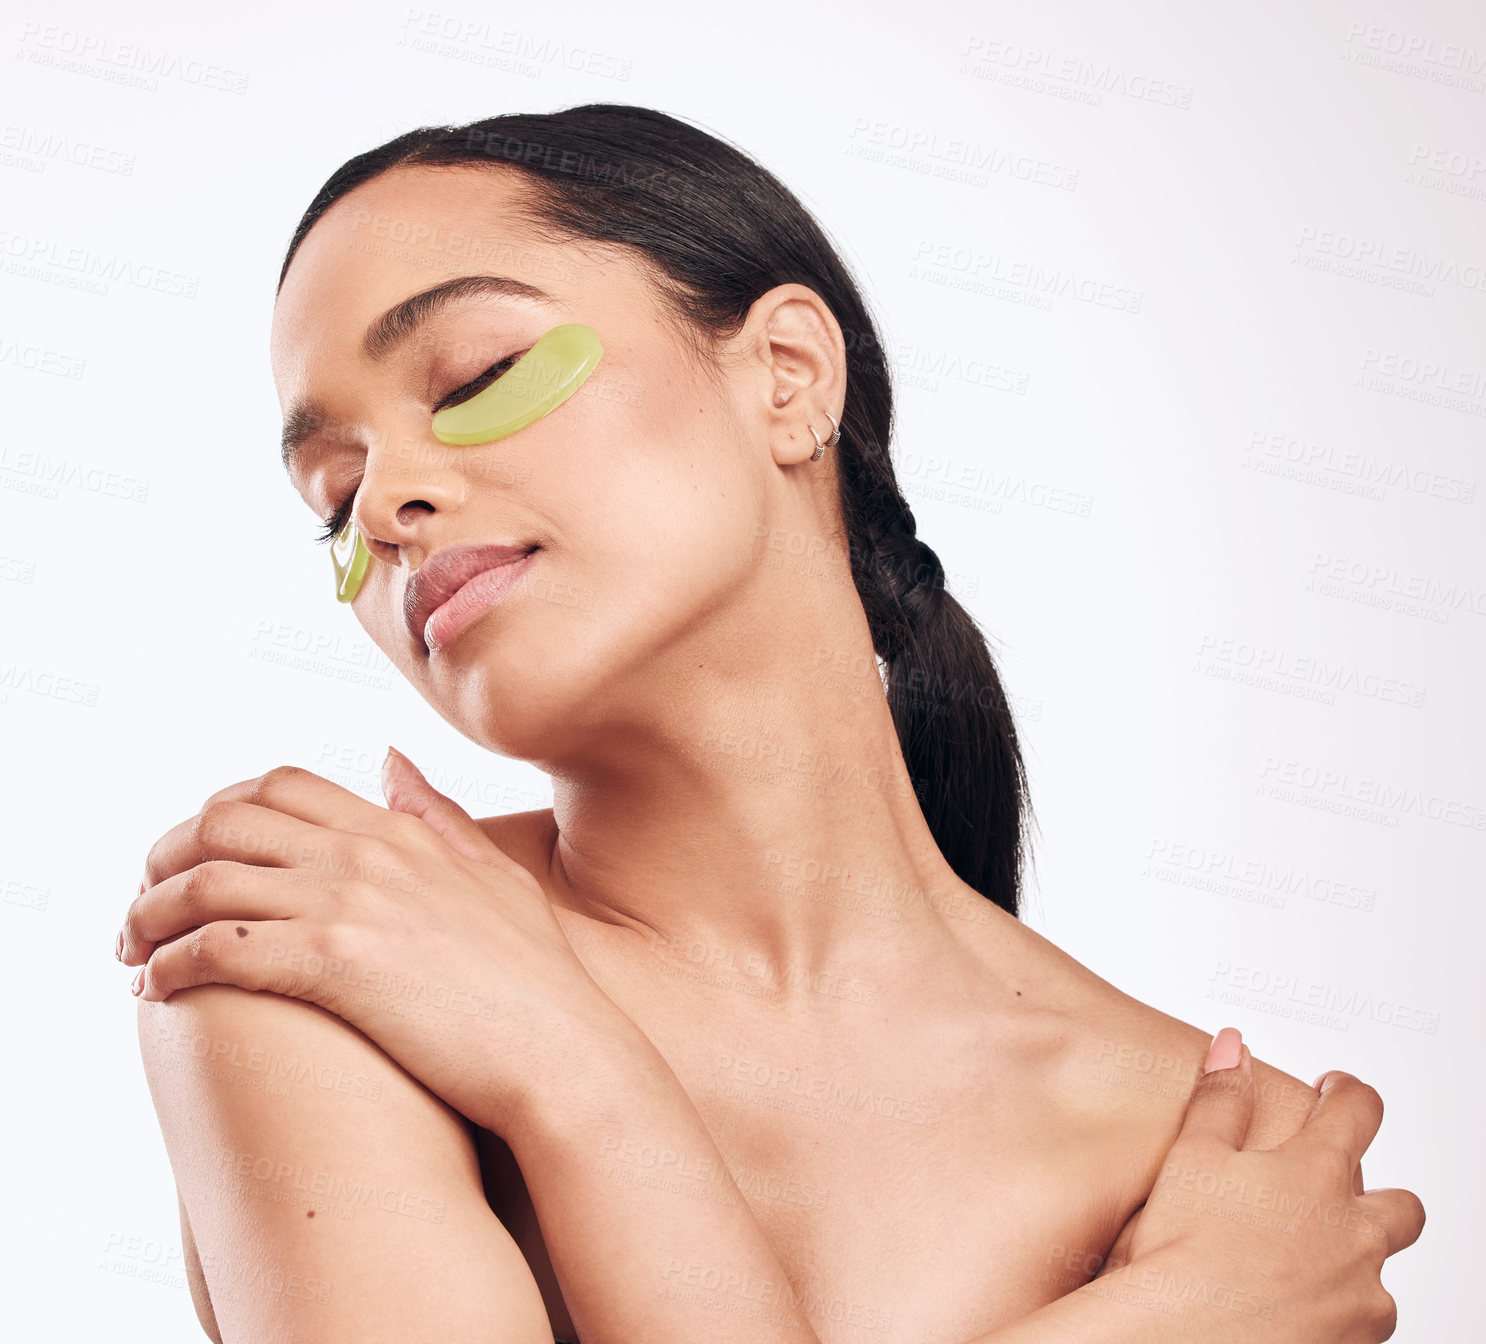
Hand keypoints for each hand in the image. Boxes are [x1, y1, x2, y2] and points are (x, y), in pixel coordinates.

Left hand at [118, 751, 609, 1136]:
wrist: (561, 1050)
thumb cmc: (535, 977)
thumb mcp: (492, 874)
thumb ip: (435, 813)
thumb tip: (387, 756)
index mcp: (397, 831)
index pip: (278, 787)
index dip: (216, 815)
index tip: (194, 860)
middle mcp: (365, 854)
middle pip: (223, 822)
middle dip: (163, 858)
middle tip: (144, 905)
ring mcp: (349, 904)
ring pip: (205, 883)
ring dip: (148, 915)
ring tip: (132, 953)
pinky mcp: (334, 965)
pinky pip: (217, 948)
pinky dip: (169, 965)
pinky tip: (157, 990)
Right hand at [1097, 1031, 1423, 1342]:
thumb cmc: (1181, 1254)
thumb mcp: (1190, 1158)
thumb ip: (1220, 1099)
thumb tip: (1235, 1046)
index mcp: (1315, 1175)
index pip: (1359, 1111)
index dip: (1348, 1094)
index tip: (1335, 1091)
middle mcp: (1355, 1235)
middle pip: (1401, 1206)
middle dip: (1375, 1195)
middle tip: (1330, 1195)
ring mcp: (1363, 1299)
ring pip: (1379, 1273)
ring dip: (1351, 1264)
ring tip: (1297, 1266)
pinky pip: (1362, 1326)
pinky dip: (1336, 1314)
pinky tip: (1292, 1312)